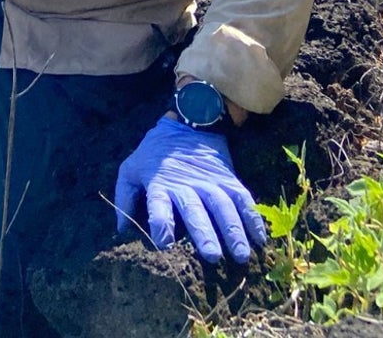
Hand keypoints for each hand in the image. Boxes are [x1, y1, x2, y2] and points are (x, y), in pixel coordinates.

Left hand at [114, 116, 265, 262]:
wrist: (187, 125)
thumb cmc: (154, 154)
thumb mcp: (131, 169)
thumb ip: (124, 198)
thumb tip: (122, 230)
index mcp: (160, 183)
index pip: (158, 204)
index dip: (160, 222)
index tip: (163, 243)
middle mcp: (187, 184)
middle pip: (196, 210)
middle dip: (204, 233)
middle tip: (212, 257)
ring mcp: (211, 182)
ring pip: (223, 207)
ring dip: (233, 231)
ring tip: (240, 255)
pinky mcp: (229, 180)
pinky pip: (243, 200)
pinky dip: (253, 219)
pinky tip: (260, 239)